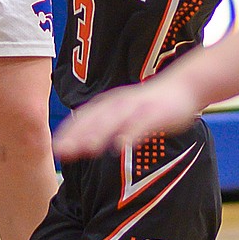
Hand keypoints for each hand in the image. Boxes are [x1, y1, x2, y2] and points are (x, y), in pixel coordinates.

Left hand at [53, 70, 199, 160]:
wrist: (183, 87)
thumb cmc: (151, 105)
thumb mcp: (125, 112)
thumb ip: (107, 124)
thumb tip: (85, 141)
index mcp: (111, 103)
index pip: (84, 117)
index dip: (69, 131)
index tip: (55, 148)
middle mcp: (120, 103)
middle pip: (94, 119)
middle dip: (77, 135)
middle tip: (61, 152)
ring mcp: (137, 106)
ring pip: (115, 120)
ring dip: (99, 133)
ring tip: (85, 148)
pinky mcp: (155, 112)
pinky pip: (142, 123)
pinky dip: (131, 133)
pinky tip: (122, 146)